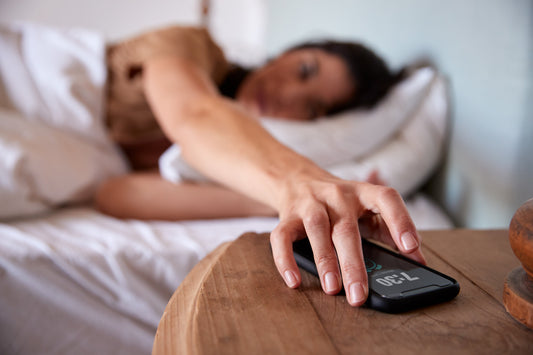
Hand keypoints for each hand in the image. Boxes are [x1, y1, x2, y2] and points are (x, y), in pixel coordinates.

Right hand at [269, 173, 425, 306]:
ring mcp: (310, 204)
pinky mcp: (287, 216)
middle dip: (353, 263)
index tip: (411, 247)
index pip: (386, 198)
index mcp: (362, 192)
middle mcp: (337, 195)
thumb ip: (390, 231)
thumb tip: (418, 261)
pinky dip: (285, 260)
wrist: (297, 179)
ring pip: (316, 230)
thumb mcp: (367, 208)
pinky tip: (294, 280)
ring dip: (325, 260)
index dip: (400, 220)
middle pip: (346, 228)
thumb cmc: (340, 202)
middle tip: (360, 293)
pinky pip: (281, 237)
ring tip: (332, 288)